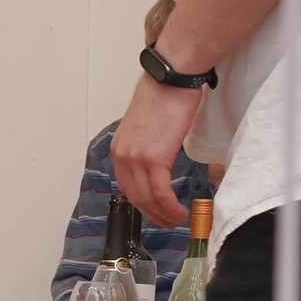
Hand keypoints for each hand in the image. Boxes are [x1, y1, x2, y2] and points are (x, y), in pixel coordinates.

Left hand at [112, 77, 197, 228]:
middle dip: (152, 215)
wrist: (173, 78)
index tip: (155, 211)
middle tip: (168, 222)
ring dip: (163, 215)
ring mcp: (136, 158)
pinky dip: (170, 207)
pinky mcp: (154, 158)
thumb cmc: (166, 94)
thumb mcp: (147, 126)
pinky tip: (180, 212)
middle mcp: (123, 156)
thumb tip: (159, 158)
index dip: (142, 203)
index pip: (127, 185)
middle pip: (134, 197)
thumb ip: (148, 145)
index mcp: (120, 149)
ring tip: (177, 219)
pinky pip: (160, 192)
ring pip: (147, 199)